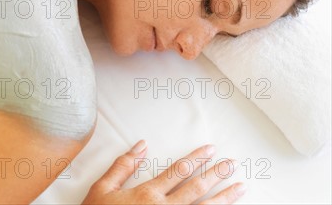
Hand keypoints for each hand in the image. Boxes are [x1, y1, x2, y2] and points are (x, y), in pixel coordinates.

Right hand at [82, 141, 245, 204]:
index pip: (179, 171)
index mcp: (148, 194)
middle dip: (217, 174)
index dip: (197, 158)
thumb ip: (123, 165)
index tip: (210, 150)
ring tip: (240, 188)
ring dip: (224, 198)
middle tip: (232, 164)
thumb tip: (141, 145)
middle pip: (197, 188)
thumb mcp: (103, 188)